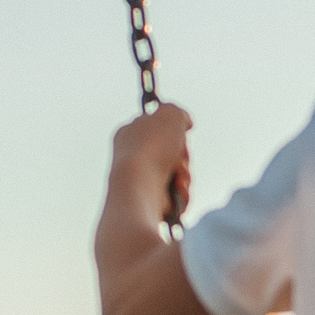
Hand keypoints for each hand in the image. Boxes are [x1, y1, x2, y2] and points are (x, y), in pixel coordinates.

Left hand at [109, 104, 194, 223]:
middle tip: (179, 159)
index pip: (159, 128)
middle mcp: (132, 157)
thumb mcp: (169, 114)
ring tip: (177, 179)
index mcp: (129, 133)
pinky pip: (176, 197)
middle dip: (183, 158)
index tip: (180, 133)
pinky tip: (175, 193)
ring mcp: (140, 181)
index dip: (175, 132)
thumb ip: (178, 112)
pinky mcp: (150, 202)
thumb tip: (186, 122)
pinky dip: (181, 195)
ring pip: (178, 176)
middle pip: (172, 154)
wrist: (139, 185)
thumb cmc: (152, 148)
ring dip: (185, 177)